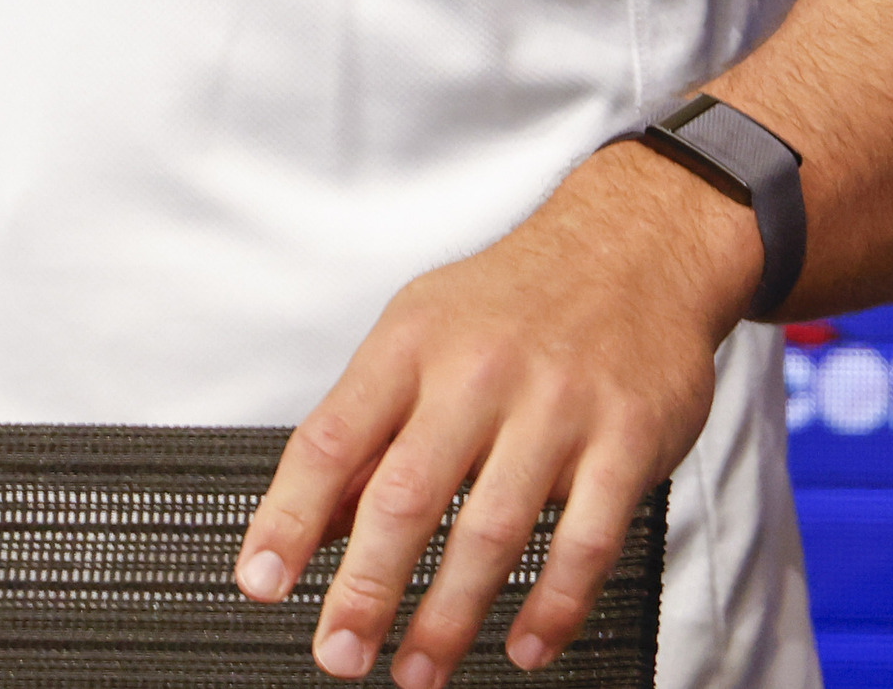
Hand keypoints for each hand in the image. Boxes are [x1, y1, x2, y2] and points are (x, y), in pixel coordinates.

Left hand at [235, 144, 760, 681]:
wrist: (633, 247)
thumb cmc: (512, 301)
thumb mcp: (421, 333)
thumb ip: (373, 424)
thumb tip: (316, 518)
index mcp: (409, 344)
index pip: (330, 438)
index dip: (287, 517)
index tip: (259, 581)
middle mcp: (475, 373)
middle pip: (405, 495)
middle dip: (365, 589)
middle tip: (338, 655)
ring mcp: (555, 408)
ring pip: (490, 531)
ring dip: (449, 617)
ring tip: (417, 670)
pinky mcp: (626, 440)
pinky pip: (585, 540)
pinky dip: (552, 605)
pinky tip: (525, 646)